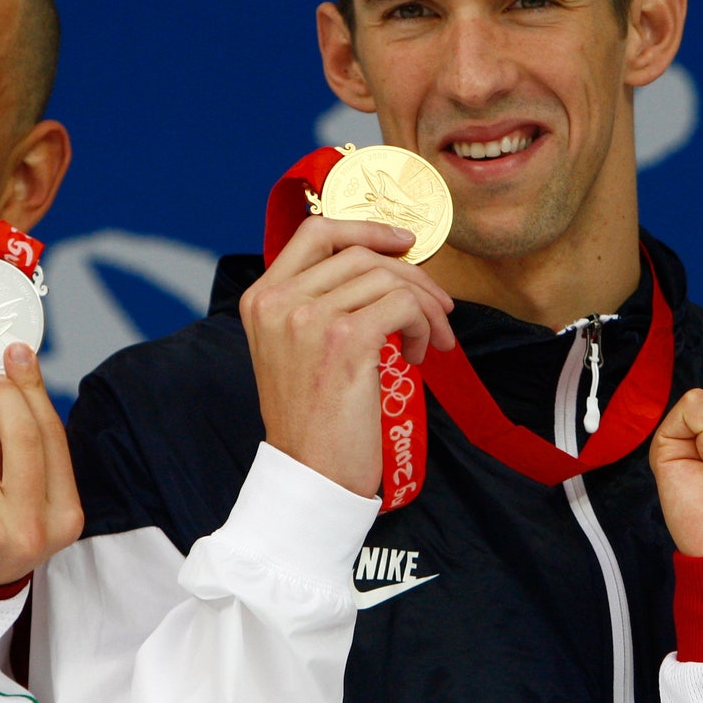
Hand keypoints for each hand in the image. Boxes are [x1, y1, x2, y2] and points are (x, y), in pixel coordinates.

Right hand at [239, 216, 455, 496]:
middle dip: (412, 276)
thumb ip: (318, 304)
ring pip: (388, 278)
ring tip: (430, 339)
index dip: (366, 227)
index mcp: (262, 298)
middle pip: (361, 254)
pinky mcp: (344, 341)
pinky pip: (403, 306)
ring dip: (425, 306)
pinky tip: (418, 354)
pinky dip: (423, 324)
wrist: (310, 475)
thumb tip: (382, 266)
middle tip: (439, 307)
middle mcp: (279, 301)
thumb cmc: (314, 420)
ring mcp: (309, 319)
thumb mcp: (296, 350)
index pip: (315, 232)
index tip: (403, 242)